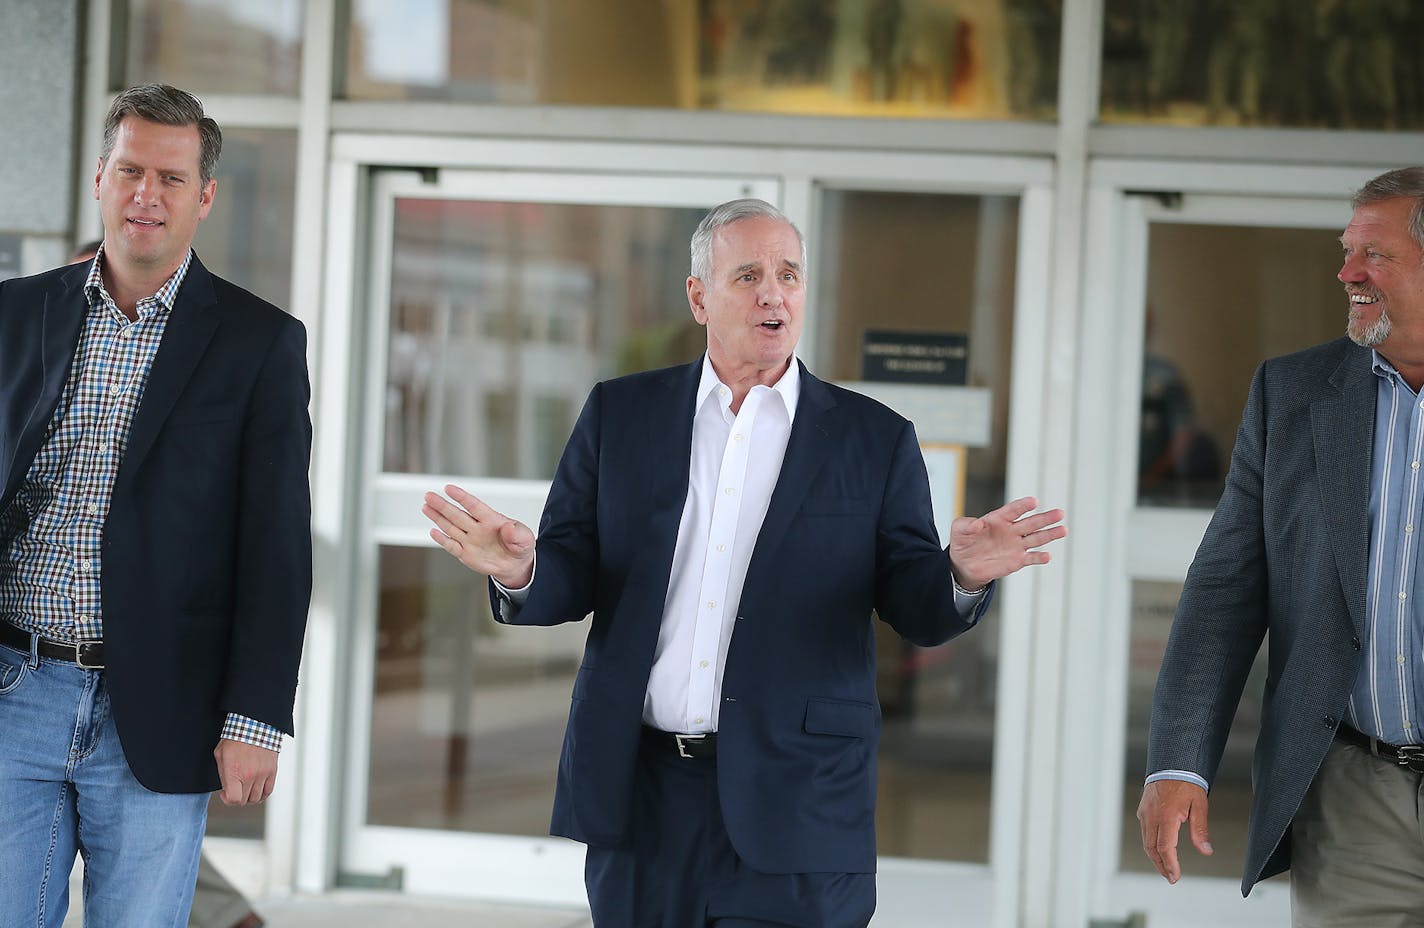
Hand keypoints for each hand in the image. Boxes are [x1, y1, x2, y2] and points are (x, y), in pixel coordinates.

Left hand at [214, 739, 277, 805]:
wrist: (255, 725)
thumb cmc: (235, 738)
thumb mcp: (220, 755)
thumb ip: (223, 774)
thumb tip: (226, 788)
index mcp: (234, 772)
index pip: (233, 799)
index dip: (226, 800)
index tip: (224, 793)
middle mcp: (250, 775)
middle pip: (244, 800)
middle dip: (237, 797)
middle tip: (235, 789)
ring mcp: (263, 774)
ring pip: (257, 798)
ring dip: (249, 796)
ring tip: (245, 788)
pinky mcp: (272, 771)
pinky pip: (268, 791)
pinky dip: (262, 794)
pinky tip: (256, 789)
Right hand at [422, 484, 534, 587]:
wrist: (515, 565)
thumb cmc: (520, 546)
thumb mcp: (525, 539)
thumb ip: (517, 533)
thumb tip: (508, 528)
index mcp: (492, 520)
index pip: (474, 506)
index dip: (461, 497)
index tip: (449, 488)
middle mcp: (477, 528)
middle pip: (457, 514)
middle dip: (442, 505)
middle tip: (429, 495)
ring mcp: (470, 540)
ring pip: (451, 527)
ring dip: (438, 518)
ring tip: (426, 506)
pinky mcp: (466, 554)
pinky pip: (452, 546)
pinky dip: (443, 540)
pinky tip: (433, 532)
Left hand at [947, 496, 1065, 590]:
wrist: (964, 564)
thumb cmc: (963, 542)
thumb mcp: (958, 530)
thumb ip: (966, 525)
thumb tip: (978, 523)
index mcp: (998, 518)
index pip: (1013, 510)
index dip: (1023, 505)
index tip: (1033, 501)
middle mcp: (1011, 530)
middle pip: (1031, 522)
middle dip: (1045, 518)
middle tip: (1059, 513)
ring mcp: (1016, 545)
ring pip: (1036, 538)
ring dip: (1049, 534)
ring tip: (1063, 529)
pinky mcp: (1017, 560)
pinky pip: (1030, 558)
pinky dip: (1039, 557)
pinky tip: (1047, 556)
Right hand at [1138, 779, 1212, 882]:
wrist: (1172, 763)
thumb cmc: (1187, 782)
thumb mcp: (1199, 806)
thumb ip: (1200, 830)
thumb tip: (1205, 850)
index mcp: (1166, 816)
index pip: (1164, 848)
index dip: (1170, 865)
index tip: (1175, 877)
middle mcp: (1152, 815)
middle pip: (1152, 848)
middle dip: (1161, 865)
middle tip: (1170, 877)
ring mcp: (1145, 812)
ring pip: (1146, 841)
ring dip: (1155, 856)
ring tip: (1165, 867)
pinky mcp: (1143, 809)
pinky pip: (1144, 831)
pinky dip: (1151, 844)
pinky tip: (1159, 848)